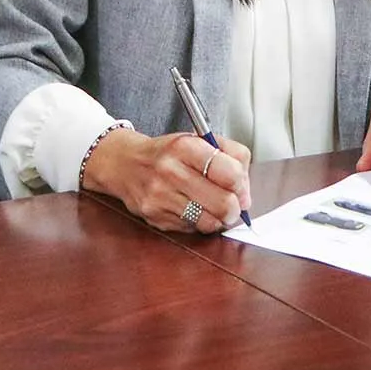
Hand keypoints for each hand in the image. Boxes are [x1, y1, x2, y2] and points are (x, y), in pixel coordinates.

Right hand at [81, 129, 250, 232]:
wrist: (124, 164)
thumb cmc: (167, 153)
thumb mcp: (198, 140)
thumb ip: (231, 156)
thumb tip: (246, 193)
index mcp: (184, 146)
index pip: (230, 172)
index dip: (242, 185)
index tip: (239, 187)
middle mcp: (170, 171)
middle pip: (224, 204)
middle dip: (235, 208)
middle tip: (232, 204)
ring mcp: (160, 197)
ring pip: (210, 222)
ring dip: (218, 219)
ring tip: (213, 208)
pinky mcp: (155, 217)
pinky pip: (192, 229)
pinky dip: (199, 223)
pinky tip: (193, 209)